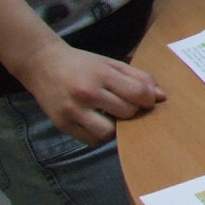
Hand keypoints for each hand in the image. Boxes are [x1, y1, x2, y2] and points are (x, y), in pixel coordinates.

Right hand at [14, 39, 165, 143]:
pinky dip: (100, 135)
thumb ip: (139, 78)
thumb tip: (161, 97)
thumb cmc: (83, 65)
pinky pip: (92, 140)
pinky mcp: (63, 125)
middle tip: (125, 105)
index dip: (147, 99)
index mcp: (101, 74)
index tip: (144, 99)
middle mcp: (87, 93)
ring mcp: (73, 111)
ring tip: (111, 116)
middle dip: (132, 112)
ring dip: (117, 128)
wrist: (42, 64)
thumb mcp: (111, 64)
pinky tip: (98, 122)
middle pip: (126, 113)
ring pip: (109, 133)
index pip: (138, 93)